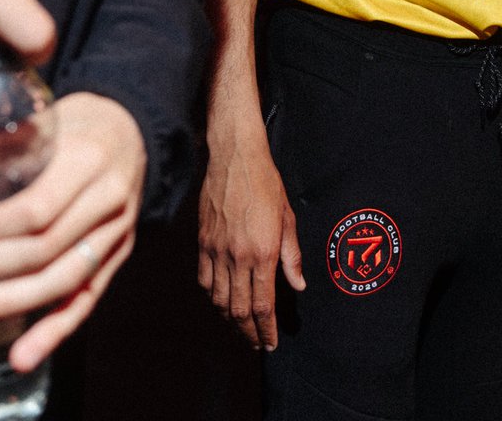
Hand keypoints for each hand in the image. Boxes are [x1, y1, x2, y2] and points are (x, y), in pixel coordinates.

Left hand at [0, 92, 145, 370]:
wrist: (131, 130)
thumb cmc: (74, 126)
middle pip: (46, 248)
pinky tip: (22, 355)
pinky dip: (55, 331)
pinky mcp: (118, 256)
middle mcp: (109, 199)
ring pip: (64, 279)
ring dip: (8, 302)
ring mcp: (117, 232)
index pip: (41, 208)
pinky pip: (87, 299)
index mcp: (88, 159)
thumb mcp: (32, 125)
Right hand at [198, 114, 303, 350]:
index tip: (271, 343)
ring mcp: (216, 250)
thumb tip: (298, 285)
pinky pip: (205, 280)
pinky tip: (222, 301)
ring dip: (230, 319)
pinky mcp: (203, 242)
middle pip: (239, 309)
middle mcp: (237, 256)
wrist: (235, 157)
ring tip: (242, 328)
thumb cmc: (266, 183)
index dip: (266, 330)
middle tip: (258, 343)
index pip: (262, 304)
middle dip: (249, 333)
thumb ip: (292, 255)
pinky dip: (213, 297)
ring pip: (219, 299)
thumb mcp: (288, 217)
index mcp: (262, 251)